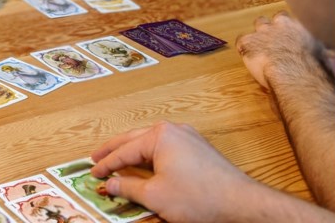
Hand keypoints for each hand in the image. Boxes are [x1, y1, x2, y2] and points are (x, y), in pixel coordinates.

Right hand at [89, 122, 257, 222]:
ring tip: (118, 161)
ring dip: (133, 153)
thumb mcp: (155, 196)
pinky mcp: (199, 149)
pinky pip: (167, 148)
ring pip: (151, 143)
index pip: (124, 151)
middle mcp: (173, 130)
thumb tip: (110, 184)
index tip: (93, 173)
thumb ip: (128, 187)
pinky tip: (146, 165)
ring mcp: (188, 137)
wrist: (240, 203)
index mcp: (159, 136)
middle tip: (96, 158)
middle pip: (135, 140)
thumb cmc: (197, 197)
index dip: (106, 164)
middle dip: (115, 151)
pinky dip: (151, 157)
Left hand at [236, 11, 326, 90]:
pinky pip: (241, 40)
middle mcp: (279, 24)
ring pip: (256, 26)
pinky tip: (248, 56)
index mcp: (298, 25)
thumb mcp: (324, 56)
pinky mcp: (248, 42)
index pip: (286, 19)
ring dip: (256, 35)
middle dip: (267, 29)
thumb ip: (324, 52)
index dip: (283, 28)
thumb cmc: (313, 68)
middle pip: (267, 20)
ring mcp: (262, 32)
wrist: (295, 74)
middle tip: (269, 43)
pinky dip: (244, 48)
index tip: (283, 37)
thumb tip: (331, 57)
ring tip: (258, 48)